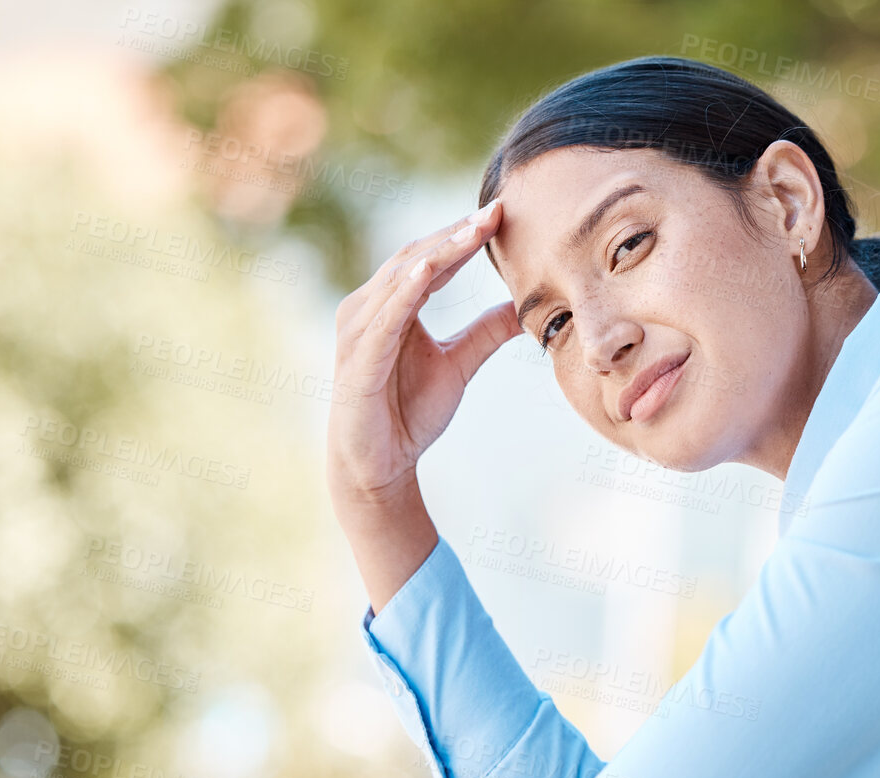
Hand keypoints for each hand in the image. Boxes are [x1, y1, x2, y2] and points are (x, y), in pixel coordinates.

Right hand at [328, 197, 519, 504]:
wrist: (378, 464)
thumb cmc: (408, 413)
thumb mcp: (458, 364)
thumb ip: (485, 333)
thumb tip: (521, 308)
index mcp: (391, 304)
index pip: (431, 259)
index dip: (464, 236)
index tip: (501, 212)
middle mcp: (369, 307)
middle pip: (417, 258)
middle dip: (457, 233)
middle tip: (495, 210)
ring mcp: (360, 330)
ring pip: (403, 278)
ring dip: (440, 252)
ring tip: (474, 229)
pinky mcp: (358, 357)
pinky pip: (385, 317)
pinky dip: (406, 292)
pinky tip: (430, 272)